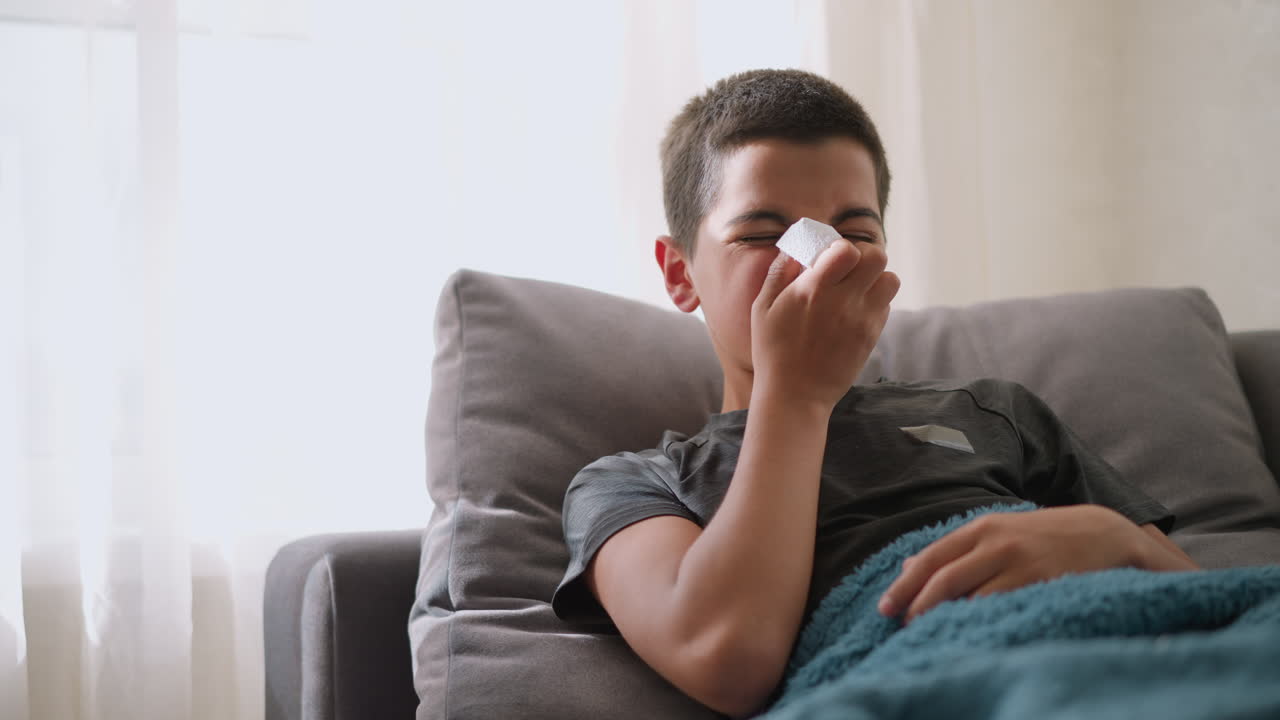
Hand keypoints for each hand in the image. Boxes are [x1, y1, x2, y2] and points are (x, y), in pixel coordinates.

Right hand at [751, 241, 899, 411]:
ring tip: (856, 289)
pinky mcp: (871, 337)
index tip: (829, 259)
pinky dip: (875, 303)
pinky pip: (886, 306)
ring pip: (890, 279)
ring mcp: (862, 320)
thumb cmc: (773, 351)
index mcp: (813, 289)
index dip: (841, 248)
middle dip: (864, 257)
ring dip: (876, 279)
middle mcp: (843, 301)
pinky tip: (855, 312)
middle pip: (877, 257)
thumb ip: (779, 273)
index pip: (848, 249)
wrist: (795, 395)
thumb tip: (795, 248)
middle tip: (848, 269)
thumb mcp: (762, 308)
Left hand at [878, 505, 1151, 624]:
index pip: (931, 558)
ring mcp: (1020, 561)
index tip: (885, 607)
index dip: (905, 585)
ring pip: (971, 595)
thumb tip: (908, 568)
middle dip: (917, 604)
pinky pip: (1004, 606)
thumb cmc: (1041, 537)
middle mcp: (996, 542)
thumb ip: (955, 550)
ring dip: (947, 617)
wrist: (1102, 533)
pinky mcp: (1043, 582)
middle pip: (944, 577)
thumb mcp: (997, 532)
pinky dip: (982, 620)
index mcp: (980, 529)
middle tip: (903, 626)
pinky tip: (970, 631)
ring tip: (932, 633)